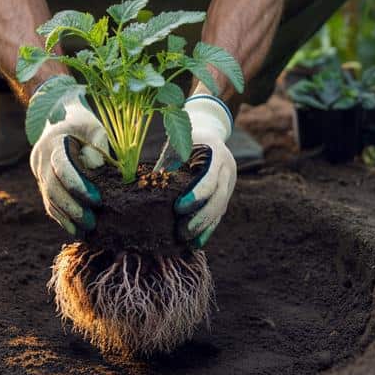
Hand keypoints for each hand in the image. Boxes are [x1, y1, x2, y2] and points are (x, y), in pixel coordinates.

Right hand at [29, 92, 109, 235]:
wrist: (58, 119)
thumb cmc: (81, 123)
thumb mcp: (93, 126)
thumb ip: (98, 143)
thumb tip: (95, 168)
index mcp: (52, 144)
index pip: (62, 168)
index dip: (78, 186)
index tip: (97, 200)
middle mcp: (41, 160)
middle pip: (53, 189)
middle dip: (72, 208)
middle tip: (91, 222)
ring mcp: (39, 173)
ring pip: (48, 200)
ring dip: (66, 218)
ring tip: (85, 232)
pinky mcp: (43, 183)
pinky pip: (49, 203)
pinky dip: (61, 217)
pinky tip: (75, 229)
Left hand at [174, 95, 235, 248]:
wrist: (209, 131)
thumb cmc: (186, 138)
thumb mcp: (177, 145)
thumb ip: (167, 165)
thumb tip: (144, 186)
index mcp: (217, 154)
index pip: (210, 179)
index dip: (196, 196)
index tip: (178, 208)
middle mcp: (228, 170)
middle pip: (219, 199)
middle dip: (200, 218)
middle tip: (182, 232)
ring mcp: (230, 183)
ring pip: (221, 209)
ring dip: (204, 227)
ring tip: (186, 241)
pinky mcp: (226, 194)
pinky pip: (219, 214)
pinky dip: (208, 228)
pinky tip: (196, 242)